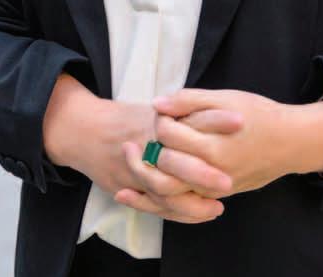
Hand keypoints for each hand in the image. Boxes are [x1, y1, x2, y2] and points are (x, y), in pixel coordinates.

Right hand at [64, 97, 239, 223]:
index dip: (216, 119)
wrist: (82, 128)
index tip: (241, 121)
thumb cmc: (125, 118)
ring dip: (192, 203)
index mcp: (157, 119)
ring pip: (165, 191)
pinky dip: (176, 212)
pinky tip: (198, 214)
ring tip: (218, 208)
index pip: (191, 116)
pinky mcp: (125, 186)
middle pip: (176, 160)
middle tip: (228, 182)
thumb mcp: (155, 109)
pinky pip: (153, 205)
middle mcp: (147, 144)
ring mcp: (134, 168)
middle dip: (203, 173)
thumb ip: (184, 110)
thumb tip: (222, 109)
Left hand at [125, 89, 298, 200]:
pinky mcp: (217, 196)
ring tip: (131, 169)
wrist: (291, 142)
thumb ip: (190, 100)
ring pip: (168, 193)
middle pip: (163, 168)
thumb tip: (157, 104)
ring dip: (145, 182)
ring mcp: (214, 188)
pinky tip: (145, 188)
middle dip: (145, 154)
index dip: (158, 123)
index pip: (167, 136)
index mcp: (211, 145)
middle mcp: (210, 172)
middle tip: (133, 144)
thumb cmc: (260, 115)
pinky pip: (183, 202)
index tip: (158, 114)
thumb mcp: (227, 98)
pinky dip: (160, 197)